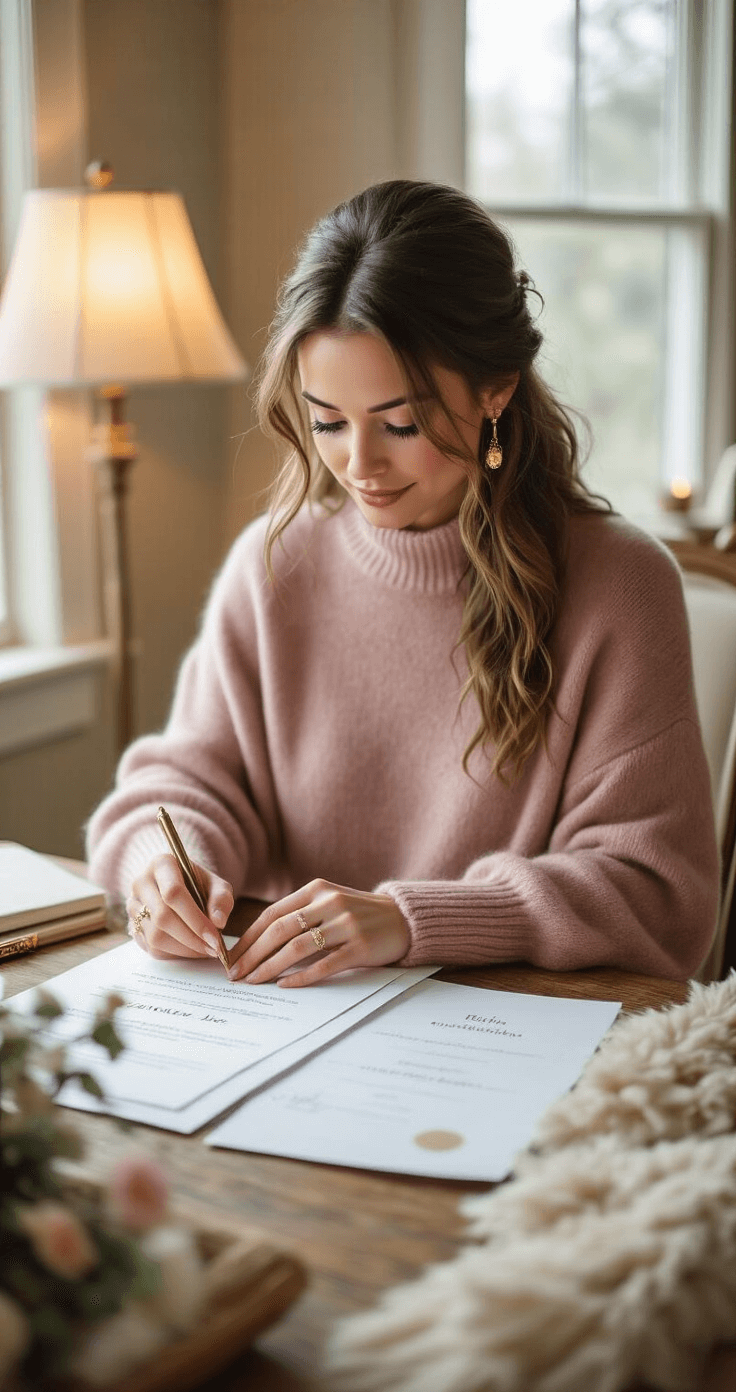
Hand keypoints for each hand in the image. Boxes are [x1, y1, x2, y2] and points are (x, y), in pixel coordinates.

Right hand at [126, 854, 233, 959]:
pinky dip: (174, 953)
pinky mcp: (132, 925)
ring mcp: (133, 905)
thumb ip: (221, 899)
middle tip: (213, 948)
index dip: (195, 918)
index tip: (214, 935)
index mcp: (162, 864)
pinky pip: (150, 947)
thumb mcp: (216, 885)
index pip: (173, 893)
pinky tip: (191, 950)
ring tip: (205, 950)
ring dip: (184, 949)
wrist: (179, 888)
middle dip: (191, 938)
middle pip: (162, 917)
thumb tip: (218, 921)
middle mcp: (141, 883)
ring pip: (155, 936)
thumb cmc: (200, 885)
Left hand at [227, 879, 410, 986]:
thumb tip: (260, 941)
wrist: (403, 918)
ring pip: (297, 948)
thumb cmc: (359, 913)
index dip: (249, 937)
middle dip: (253, 954)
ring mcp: (346, 924)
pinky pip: (324, 964)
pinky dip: (301, 977)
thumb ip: (301, 914)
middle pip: (280, 930)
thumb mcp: (330, 902)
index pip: (272, 914)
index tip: (232, 956)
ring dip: (270, 967)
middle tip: (236, 974)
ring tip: (254, 982)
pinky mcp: (360, 946)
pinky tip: (285, 986)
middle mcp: (329, 903)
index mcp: (317, 890)